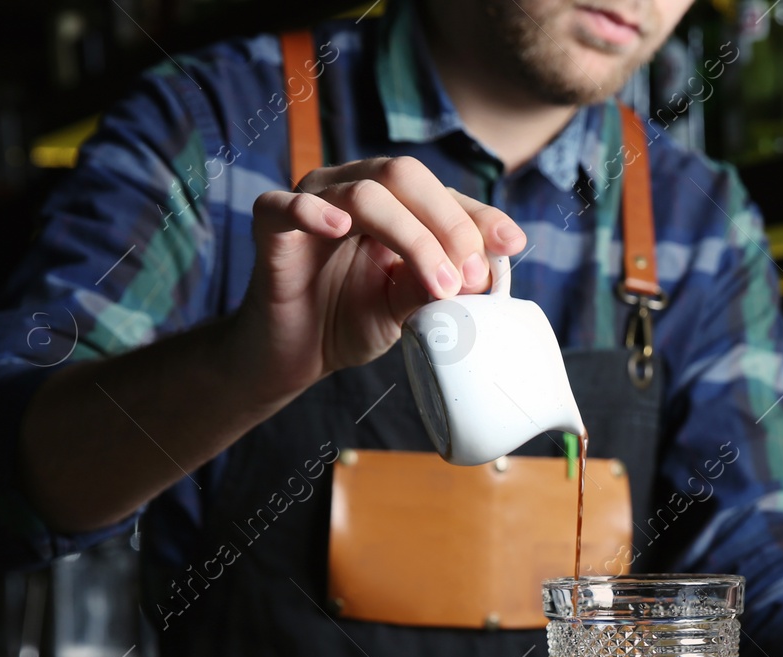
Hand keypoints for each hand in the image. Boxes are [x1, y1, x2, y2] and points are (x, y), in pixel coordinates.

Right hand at [227, 156, 526, 402]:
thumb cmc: (348, 320)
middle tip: (471, 277)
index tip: (512, 245)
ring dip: (412, 236)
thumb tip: (480, 273)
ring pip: (364, 194)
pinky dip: (313, 212)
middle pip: (405, 176)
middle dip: (449, 225)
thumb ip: (434, 284)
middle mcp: (349, 188)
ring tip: (439, 284)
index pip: (439, 192)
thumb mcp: (406, 306)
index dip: (477, 216)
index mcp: (388, 201)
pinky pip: (285, 206)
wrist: (293, 355)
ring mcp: (309, 202)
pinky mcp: (270, 228)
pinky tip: (339, 229)